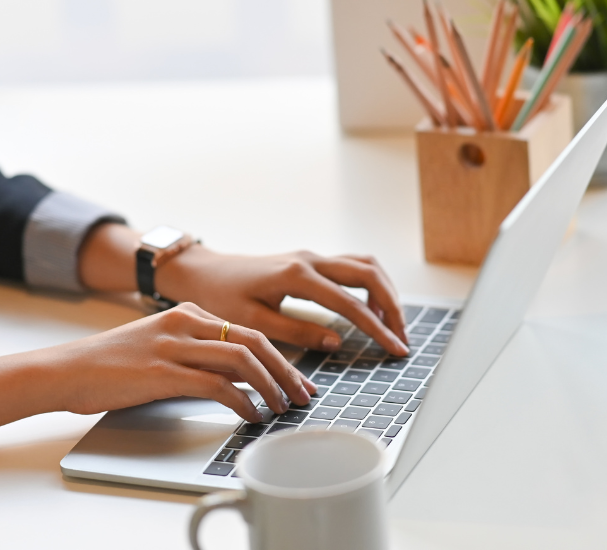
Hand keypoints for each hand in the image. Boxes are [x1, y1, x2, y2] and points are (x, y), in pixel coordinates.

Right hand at [41, 302, 315, 422]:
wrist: (66, 369)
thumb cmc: (110, 365)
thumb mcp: (161, 348)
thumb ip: (198, 356)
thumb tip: (240, 379)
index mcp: (187, 313)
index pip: (247, 329)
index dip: (279, 356)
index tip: (296, 379)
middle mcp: (184, 322)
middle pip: (254, 339)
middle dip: (285, 370)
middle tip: (303, 394)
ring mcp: (174, 345)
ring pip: (241, 357)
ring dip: (270, 385)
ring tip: (282, 408)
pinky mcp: (163, 372)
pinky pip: (216, 384)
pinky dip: (241, 401)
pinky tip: (250, 415)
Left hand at [157, 247, 409, 355]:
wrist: (204, 272)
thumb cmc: (221, 298)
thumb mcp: (254, 323)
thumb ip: (297, 332)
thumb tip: (337, 341)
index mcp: (296, 276)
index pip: (350, 304)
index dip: (377, 328)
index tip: (395, 349)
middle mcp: (309, 260)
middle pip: (369, 274)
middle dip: (392, 307)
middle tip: (402, 338)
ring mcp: (311, 256)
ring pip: (364, 265)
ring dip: (384, 292)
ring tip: (391, 324)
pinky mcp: (310, 260)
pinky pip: (351, 266)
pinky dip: (369, 285)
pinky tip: (370, 308)